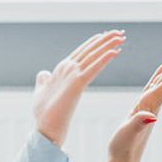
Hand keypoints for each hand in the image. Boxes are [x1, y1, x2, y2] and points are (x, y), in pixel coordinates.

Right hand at [33, 31, 124, 147]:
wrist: (45, 130)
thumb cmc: (44, 115)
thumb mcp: (41, 93)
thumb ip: (43, 82)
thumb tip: (44, 73)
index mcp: (61, 70)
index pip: (81, 52)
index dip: (94, 43)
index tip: (107, 36)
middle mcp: (66, 68)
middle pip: (89, 50)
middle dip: (104, 39)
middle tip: (119, 32)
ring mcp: (71, 75)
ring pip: (93, 55)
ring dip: (108, 44)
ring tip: (121, 36)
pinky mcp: (77, 84)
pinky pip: (94, 68)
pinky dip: (104, 58)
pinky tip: (116, 51)